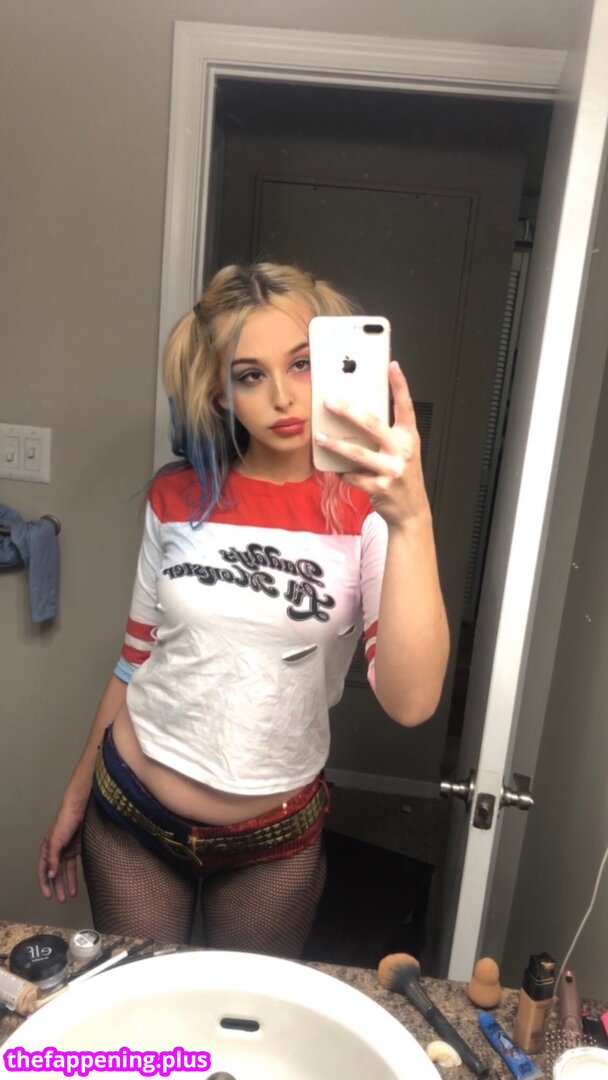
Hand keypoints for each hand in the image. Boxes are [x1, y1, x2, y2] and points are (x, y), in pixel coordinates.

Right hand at [37, 800, 86, 901]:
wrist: (79, 809)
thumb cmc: (64, 823)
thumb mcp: (56, 842)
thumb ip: (53, 859)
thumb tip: (50, 876)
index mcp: (47, 850)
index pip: (42, 870)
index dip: (44, 883)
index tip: (48, 896)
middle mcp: (56, 852)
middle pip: (55, 873)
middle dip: (57, 887)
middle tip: (62, 900)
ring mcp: (66, 850)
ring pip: (66, 871)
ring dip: (68, 883)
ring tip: (71, 895)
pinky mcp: (77, 848)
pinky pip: (75, 865)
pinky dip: (77, 874)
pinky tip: (80, 883)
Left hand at [316, 362, 428, 528]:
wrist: (411, 511)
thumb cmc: (403, 477)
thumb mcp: (403, 451)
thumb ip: (387, 434)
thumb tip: (357, 416)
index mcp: (409, 438)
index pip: (405, 407)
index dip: (400, 385)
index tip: (392, 366)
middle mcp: (402, 451)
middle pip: (372, 425)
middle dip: (348, 411)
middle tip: (330, 402)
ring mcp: (392, 470)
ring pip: (357, 453)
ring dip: (335, 444)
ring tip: (320, 437)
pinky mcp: (380, 488)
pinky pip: (353, 476)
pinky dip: (342, 472)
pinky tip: (336, 470)